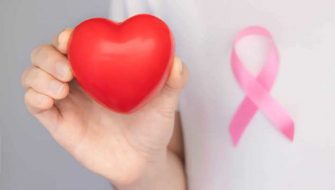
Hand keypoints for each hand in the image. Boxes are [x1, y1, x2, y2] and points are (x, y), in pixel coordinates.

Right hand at [21, 29, 187, 185]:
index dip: (66, 36)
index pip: (73, 44)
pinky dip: (34, 96)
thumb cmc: (152, 127)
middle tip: (68, 69)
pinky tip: (51, 99)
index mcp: (99, 69)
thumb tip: (176, 62)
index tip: (71, 40)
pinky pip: (34, 104)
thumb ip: (174, 81)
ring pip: (34, 76)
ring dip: (39, 75)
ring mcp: (66, 102)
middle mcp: (79, 82)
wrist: (142, 161)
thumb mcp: (166, 103)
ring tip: (62, 87)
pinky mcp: (59, 123)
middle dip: (48, 56)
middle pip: (46, 56)